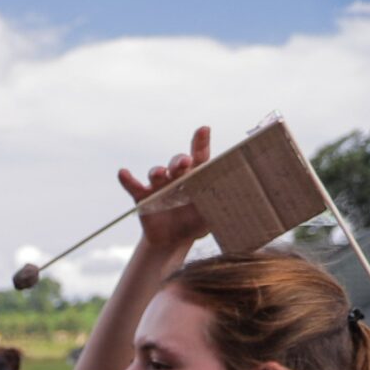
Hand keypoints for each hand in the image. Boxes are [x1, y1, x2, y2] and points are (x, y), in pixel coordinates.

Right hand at [124, 126, 212, 249]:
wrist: (172, 240)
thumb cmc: (196, 223)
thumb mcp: (212, 215)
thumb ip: (222, 205)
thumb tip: (246, 200)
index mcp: (197, 177)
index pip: (200, 156)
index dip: (201, 142)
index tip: (203, 130)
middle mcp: (178, 177)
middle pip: (178, 162)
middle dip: (180, 160)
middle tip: (185, 163)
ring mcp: (159, 186)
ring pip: (157, 172)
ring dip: (158, 171)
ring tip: (160, 174)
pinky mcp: (143, 197)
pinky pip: (133, 186)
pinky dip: (127, 179)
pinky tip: (123, 172)